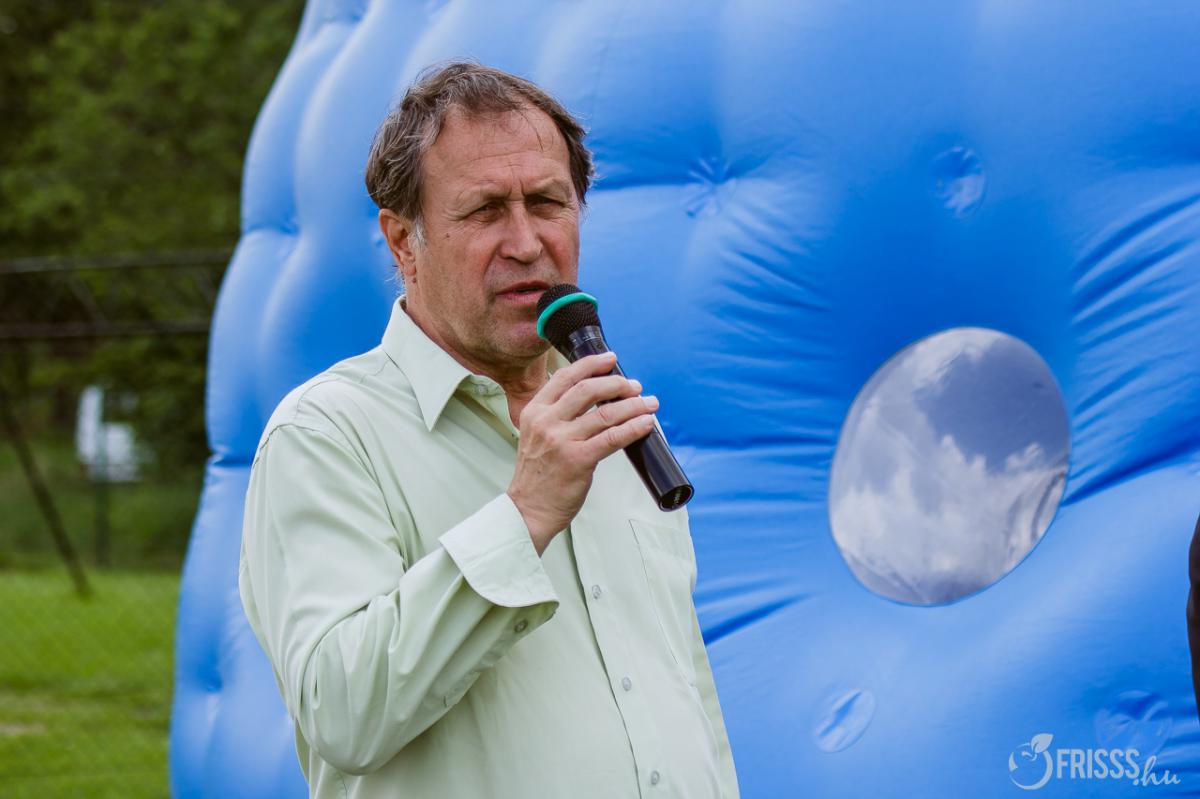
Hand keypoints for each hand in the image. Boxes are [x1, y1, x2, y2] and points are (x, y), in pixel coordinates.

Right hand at [507, 352, 658, 553]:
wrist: (529, 509)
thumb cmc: (538, 475)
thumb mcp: (536, 435)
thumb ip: (556, 415)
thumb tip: (592, 396)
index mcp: (534, 411)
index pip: (565, 377)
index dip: (591, 364)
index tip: (610, 359)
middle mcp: (546, 422)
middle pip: (588, 389)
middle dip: (617, 384)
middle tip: (634, 386)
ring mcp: (562, 440)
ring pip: (606, 413)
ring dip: (633, 405)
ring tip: (648, 403)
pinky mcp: (578, 459)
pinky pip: (612, 438)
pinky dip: (633, 427)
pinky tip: (645, 424)